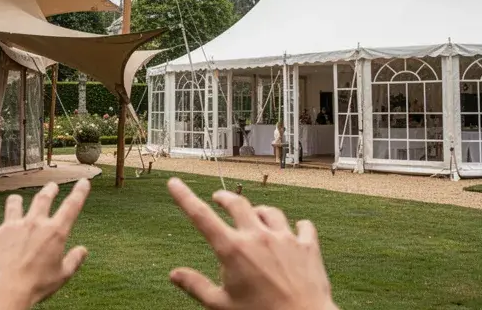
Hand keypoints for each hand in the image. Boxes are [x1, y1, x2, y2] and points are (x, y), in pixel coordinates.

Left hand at [0, 179, 90, 309]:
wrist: (6, 289)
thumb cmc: (36, 285)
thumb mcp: (62, 276)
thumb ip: (74, 261)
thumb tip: (83, 251)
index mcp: (55, 232)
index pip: (72, 206)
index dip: (79, 192)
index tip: (83, 182)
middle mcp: (34, 223)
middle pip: (43, 198)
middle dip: (49, 190)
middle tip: (52, 186)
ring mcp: (12, 226)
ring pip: (14, 202)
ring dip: (17, 200)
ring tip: (17, 199)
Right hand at [166, 177, 337, 309]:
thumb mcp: (221, 305)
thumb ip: (197, 286)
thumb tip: (174, 274)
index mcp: (232, 250)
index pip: (201, 216)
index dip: (184, 197)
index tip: (174, 183)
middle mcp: (258, 237)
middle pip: (237, 204)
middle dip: (225, 197)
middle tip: (218, 197)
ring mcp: (285, 239)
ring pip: (269, 211)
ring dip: (259, 211)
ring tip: (255, 215)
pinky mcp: (308, 246)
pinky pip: (303, 226)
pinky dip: (297, 226)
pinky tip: (295, 229)